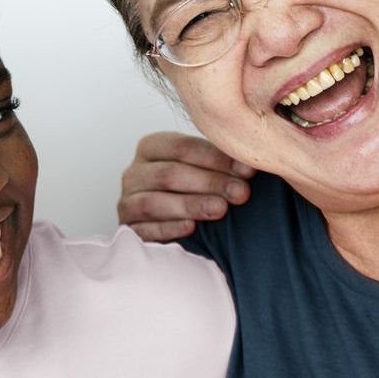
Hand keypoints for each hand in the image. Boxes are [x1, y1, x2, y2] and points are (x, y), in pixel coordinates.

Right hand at [118, 131, 254, 241]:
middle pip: (169, 174)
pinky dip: (169, 228)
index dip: (216, 159)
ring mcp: (127, 202)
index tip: (247, 170)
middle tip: (241, 193)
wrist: (164, 222)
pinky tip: (192, 228)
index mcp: (151, 147)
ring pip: (155, 201)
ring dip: (191, 205)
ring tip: (220, 210)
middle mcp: (134, 173)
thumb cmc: (189, 190)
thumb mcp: (200, 168)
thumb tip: (251, 165)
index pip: (182, 147)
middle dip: (210, 183)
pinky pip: (144, 229)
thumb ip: (219, 163)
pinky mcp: (128, 230)